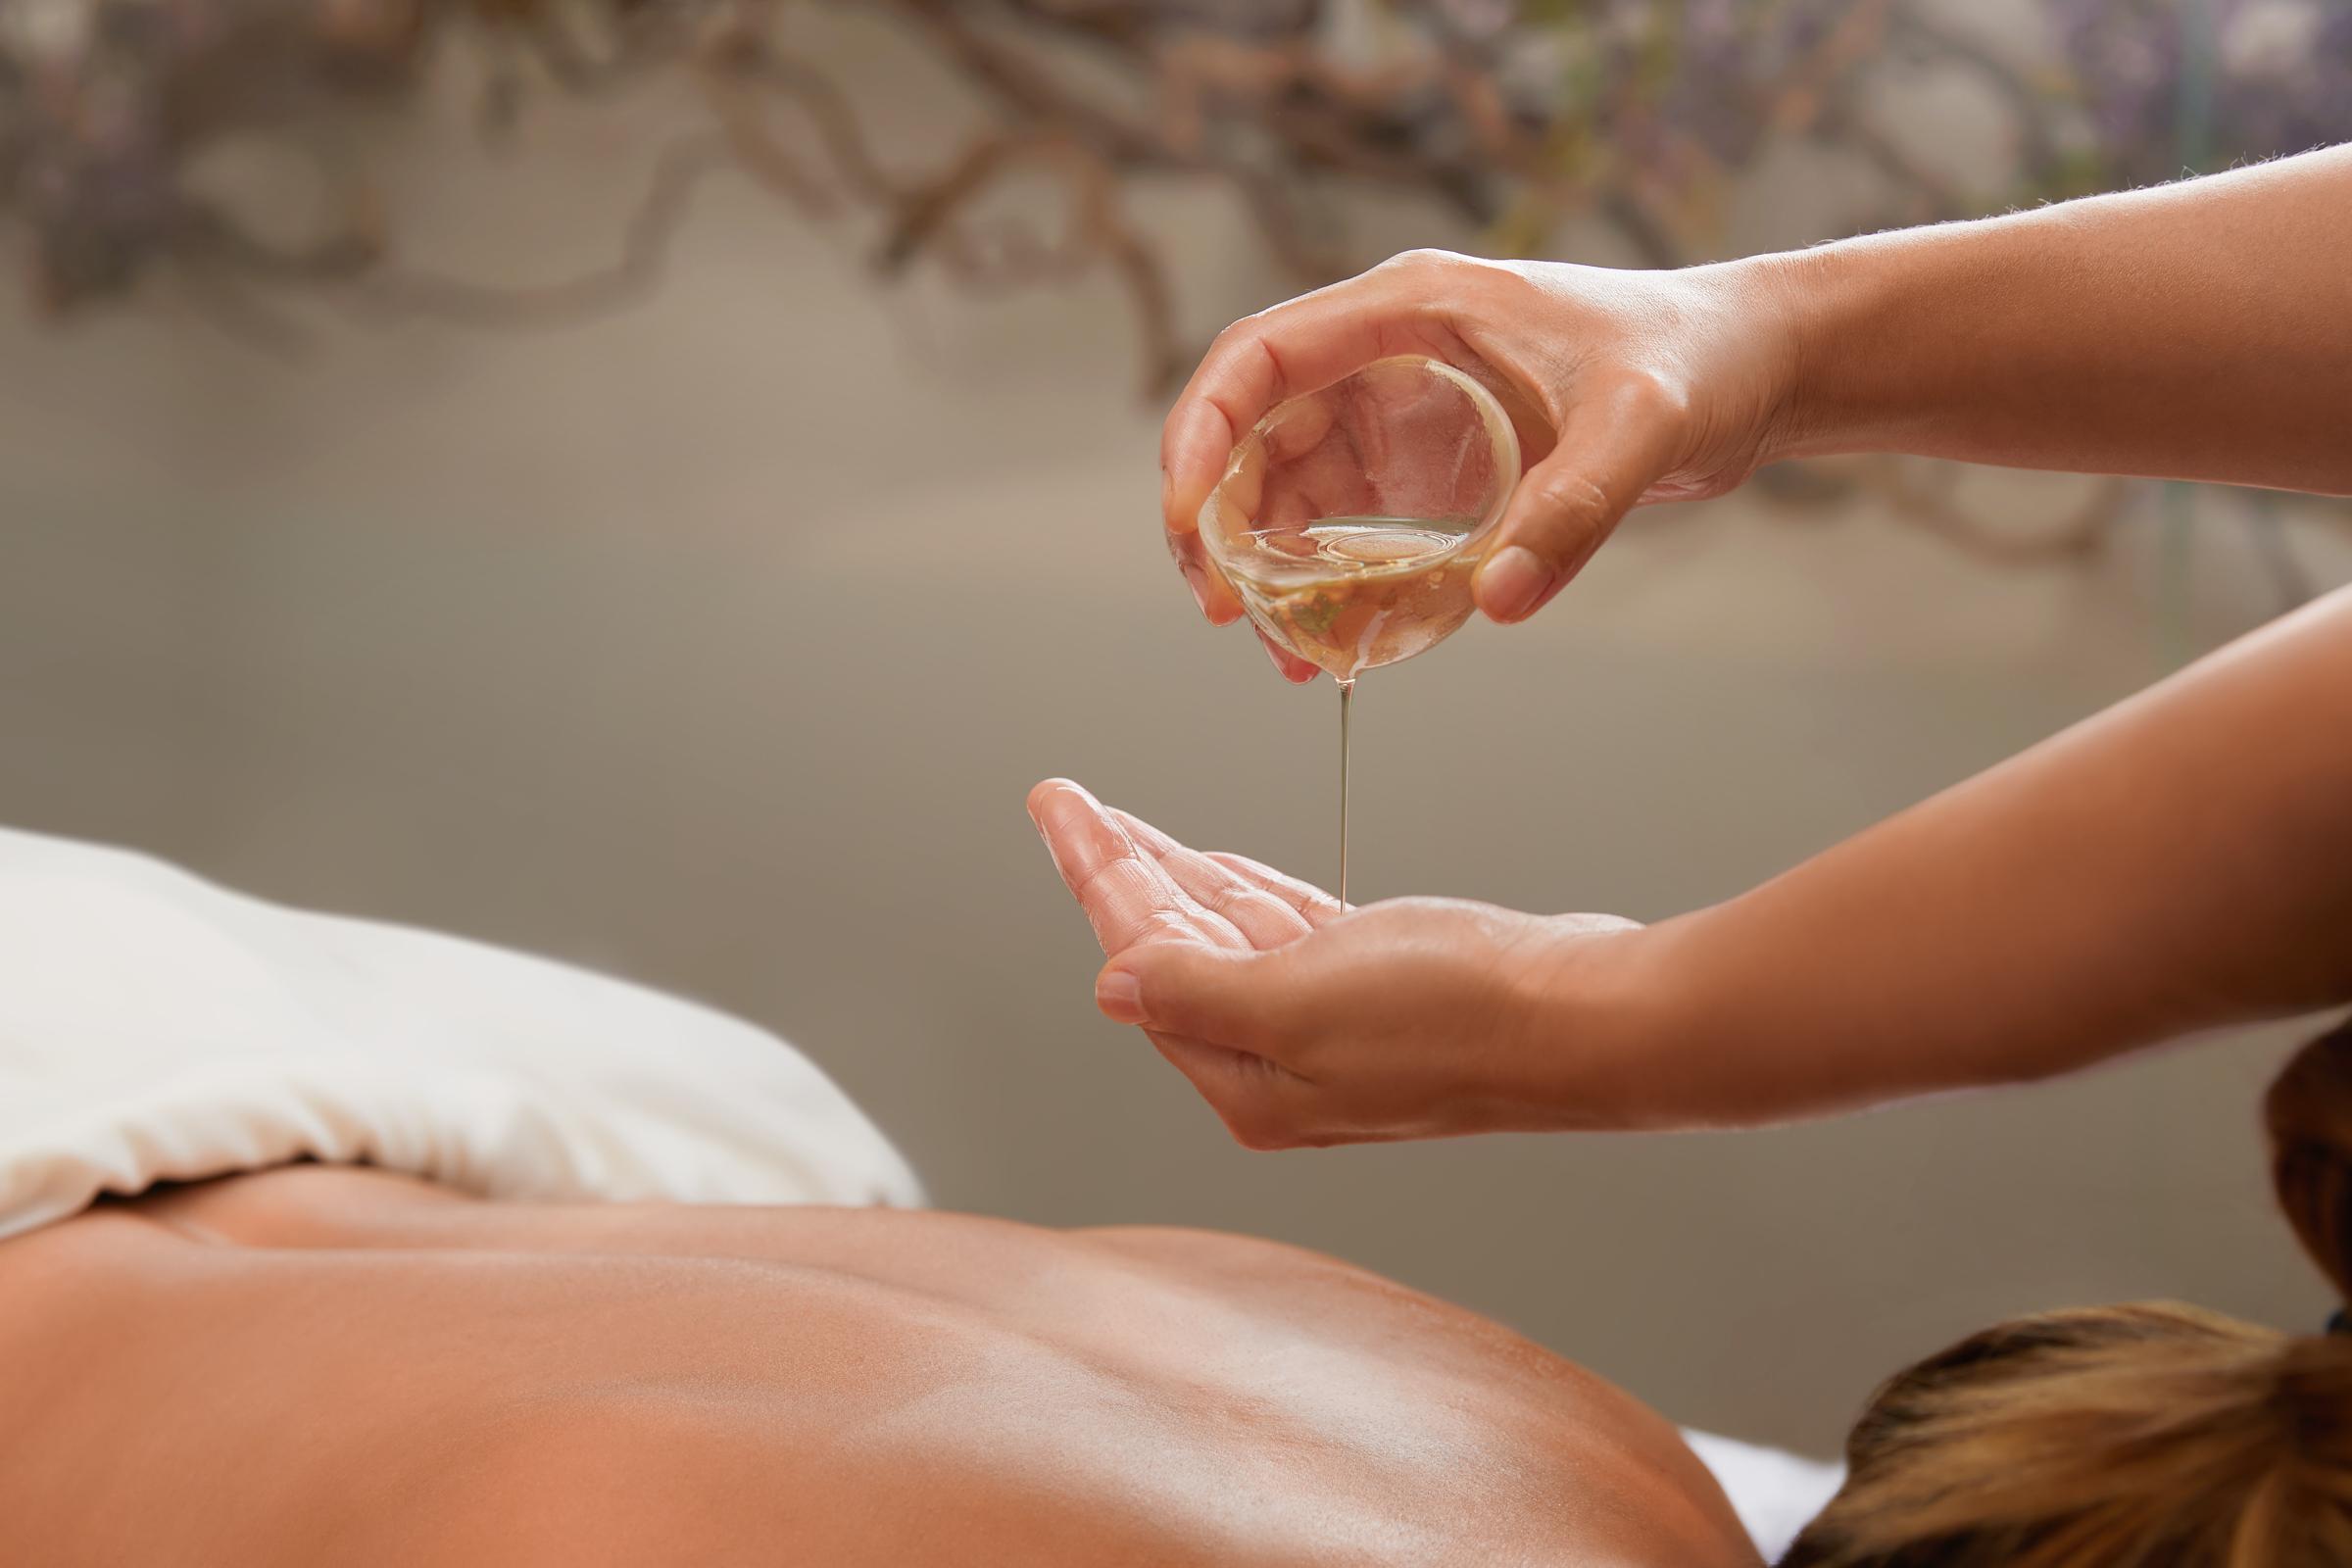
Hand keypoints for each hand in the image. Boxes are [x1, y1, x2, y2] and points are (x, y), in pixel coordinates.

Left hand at [1027, 778, 1643, 1147]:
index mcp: (1249, 1079)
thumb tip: (1112, 986)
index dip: (1096, 874)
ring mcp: (1335, 1026)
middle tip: (1068, 801)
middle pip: (1175, 945)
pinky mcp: (1386, 988)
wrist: (1591, 1021)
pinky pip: (1291, 934)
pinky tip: (1215, 865)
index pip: (1144, 960)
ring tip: (1120, 824)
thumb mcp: (1302, 1001)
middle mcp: (1282, 1062)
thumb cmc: (1456, 1016)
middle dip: (1121, 869)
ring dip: (1178, 874)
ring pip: (1230, 935)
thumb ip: (1199, 989)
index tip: (1058, 806)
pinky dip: (1250, 894)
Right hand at [1162, 248, 1798, 672]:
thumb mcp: (1641, 428)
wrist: (1751, 370)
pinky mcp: (1424, 468)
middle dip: (1217, 521)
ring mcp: (1399, 413)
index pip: (1260, 357)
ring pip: (1284, 489)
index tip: (1190, 521)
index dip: (1203, 433)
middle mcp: (1385, 355)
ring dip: (1263, 567)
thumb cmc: (1695, 360)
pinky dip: (1319, 586)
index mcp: (1408, 309)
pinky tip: (1330, 648)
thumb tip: (1497, 603)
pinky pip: (1340, 528)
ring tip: (1280, 652)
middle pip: (1250, 432)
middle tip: (1221, 611)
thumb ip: (1573, 511)